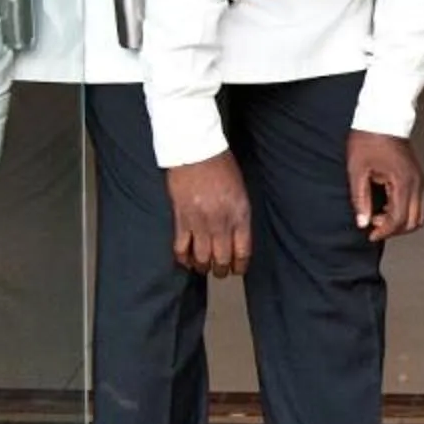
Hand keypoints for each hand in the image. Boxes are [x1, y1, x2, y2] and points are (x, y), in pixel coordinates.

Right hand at [167, 153, 253, 274]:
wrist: (196, 151)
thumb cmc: (221, 166)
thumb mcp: (240, 191)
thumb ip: (239, 215)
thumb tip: (236, 235)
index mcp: (240, 214)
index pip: (243, 251)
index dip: (240, 266)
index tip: (237, 270)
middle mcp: (221, 222)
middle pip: (222, 258)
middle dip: (221, 270)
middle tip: (219, 272)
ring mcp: (200, 222)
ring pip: (202, 257)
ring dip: (202, 267)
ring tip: (203, 268)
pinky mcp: (181, 219)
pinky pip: (181, 247)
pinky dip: (183, 258)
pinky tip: (186, 261)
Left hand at [344, 129, 423, 241]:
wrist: (382, 117)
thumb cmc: (368, 139)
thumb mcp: (357, 170)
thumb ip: (360, 199)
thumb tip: (363, 222)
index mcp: (402, 182)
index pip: (399, 219)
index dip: (384, 232)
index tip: (370, 234)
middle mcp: (416, 183)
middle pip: (414, 222)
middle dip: (394, 230)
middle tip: (374, 226)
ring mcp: (419, 180)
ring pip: (419, 214)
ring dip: (401, 222)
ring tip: (380, 215)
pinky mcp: (416, 176)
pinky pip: (417, 203)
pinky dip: (404, 211)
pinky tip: (385, 204)